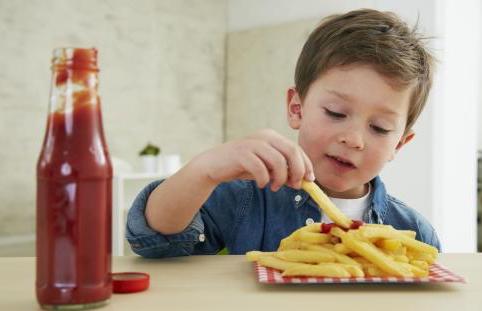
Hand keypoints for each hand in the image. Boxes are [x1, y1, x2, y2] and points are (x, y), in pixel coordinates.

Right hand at [195, 129, 314, 190]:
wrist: (214, 165)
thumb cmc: (242, 166)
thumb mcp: (266, 167)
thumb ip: (283, 170)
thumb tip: (303, 181)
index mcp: (272, 136)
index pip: (296, 148)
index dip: (306, 165)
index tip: (309, 180)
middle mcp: (264, 136)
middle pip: (291, 151)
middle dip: (297, 171)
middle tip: (295, 185)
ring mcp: (252, 143)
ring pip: (278, 161)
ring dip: (281, 178)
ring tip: (275, 187)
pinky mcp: (241, 153)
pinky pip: (260, 168)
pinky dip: (264, 179)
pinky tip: (261, 185)